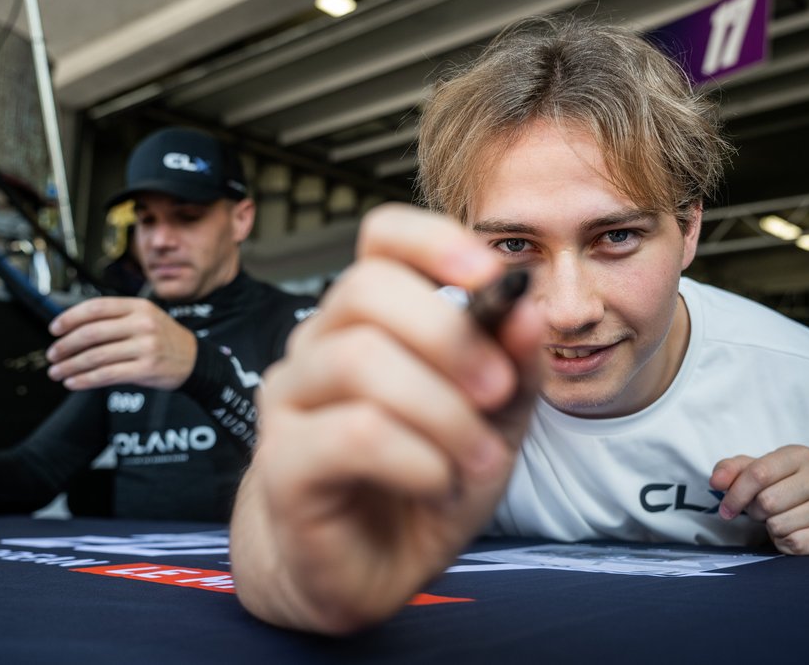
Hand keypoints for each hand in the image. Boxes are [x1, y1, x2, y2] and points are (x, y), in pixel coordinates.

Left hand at [46, 297, 196, 390]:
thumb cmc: (164, 339)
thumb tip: (73, 330)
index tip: (54, 329)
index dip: (70, 318)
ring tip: (57, 372)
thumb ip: (115, 319)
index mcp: (138, 307)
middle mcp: (142, 324)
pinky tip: (74, 382)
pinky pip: (107, 374)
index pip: (96, 308)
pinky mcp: (146, 368)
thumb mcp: (145, 318)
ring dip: (70, 366)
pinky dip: (85, 380)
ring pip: (96, 356)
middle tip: (52, 355)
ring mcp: (145, 347)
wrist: (195, 360)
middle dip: (65, 346)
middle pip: (91, 333)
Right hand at [229, 204, 544, 634]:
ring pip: (359, 360)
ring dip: (442, 411)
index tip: (490, 276)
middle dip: (449, 336)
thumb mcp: (492, 421)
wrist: (366, 569)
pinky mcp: (283, 461)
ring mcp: (292, 399)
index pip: (382, 238)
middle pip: (366, 289)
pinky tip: (437, 482)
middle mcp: (320, 343)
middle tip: (497, 391)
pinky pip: (353, 433)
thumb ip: (512, 364)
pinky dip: (417, 458)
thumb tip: (525, 305)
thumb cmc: (424, 480)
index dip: (434, 241)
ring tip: (478, 458)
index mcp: (371, 318)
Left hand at [710, 444, 808, 554]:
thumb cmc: (779, 487)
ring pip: (780, 525)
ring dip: (771, 529)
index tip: (726, 508)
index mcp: (800, 455)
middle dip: (756, 512)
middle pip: (767, 502)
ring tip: (780, 520)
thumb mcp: (753, 471)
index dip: (735, 494)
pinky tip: (792, 533)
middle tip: (762, 512)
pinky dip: (785, 544)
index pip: (758, 473)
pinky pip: (796, 544)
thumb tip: (716, 481)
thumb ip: (730, 471)